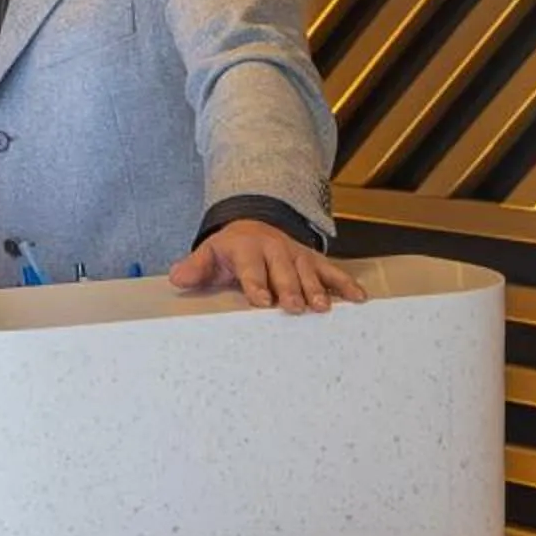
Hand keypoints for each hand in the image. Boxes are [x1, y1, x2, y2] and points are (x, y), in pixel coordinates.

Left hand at [167, 219, 367, 313]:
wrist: (253, 227)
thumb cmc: (230, 251)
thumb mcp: (210, 255)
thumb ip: (195, 268)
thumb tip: (177, 278)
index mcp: (246, 249)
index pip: (251, 269)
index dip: (256, 284)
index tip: (261, 301)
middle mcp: (274, 250)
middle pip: (283, 272)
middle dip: (289, 290)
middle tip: (294, 307)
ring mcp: (296, 255)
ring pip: (308, 273)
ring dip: (317, 290)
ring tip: (323, 308)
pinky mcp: (313, 261)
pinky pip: (332, 272)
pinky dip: (346, 284)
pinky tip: (358, 298)